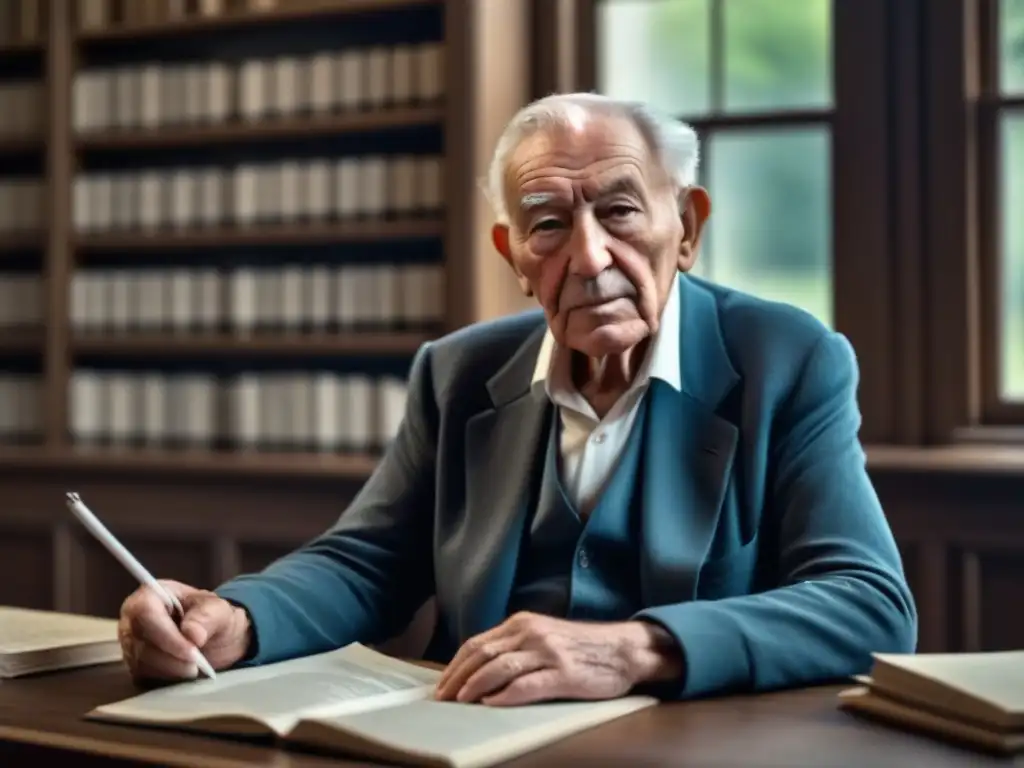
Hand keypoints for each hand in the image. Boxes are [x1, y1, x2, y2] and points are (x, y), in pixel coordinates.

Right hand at [118, 579, 250, 681]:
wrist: (214, 638)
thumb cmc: (212, 616)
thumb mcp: (219, 610)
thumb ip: (207, 616)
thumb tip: (192, 634)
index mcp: (152, 594)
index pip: (146, 612)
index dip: (166, 635)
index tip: (191, 651)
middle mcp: (133, 617)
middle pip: (139, 639)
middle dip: (170, 656)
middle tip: (196, 664)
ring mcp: (131, 642)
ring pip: (139, 661)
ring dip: (169, 669)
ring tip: (194, 668)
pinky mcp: (134, 664)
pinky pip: (142, 675)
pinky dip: (165, 678)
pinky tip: (183, 673)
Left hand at [434, 612, 681, 705]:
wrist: (624, 649)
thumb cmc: (581, 647)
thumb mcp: (543, 635)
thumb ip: (515, 646)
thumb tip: (478, 669)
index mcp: (523, 622)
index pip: (477, 643)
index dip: (455, 665)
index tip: (442, 685)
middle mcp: (531, 632)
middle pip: (482, 654)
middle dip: (457, 678)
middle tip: (443, 698)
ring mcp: (548, 652)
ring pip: (499, 667)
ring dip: (474, 686)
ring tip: (461, 702)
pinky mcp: (564, 674)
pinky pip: (527, 684)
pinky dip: (505, 695)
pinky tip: (492, 703)